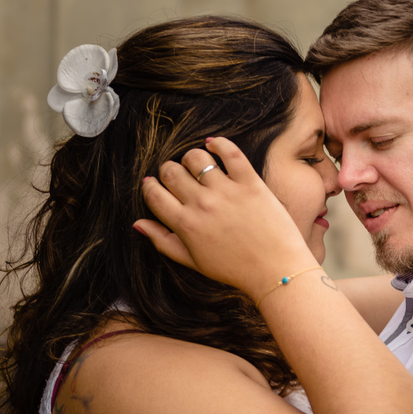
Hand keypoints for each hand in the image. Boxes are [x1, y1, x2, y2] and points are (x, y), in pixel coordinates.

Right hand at [133, 138, 314, 297]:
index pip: (153, 193)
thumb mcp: (192, 261)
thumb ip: (163, 241)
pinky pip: (230, 152)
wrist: (275, 270)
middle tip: (177, 176)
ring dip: (191, 158)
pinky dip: (219, 144)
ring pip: (195, 157)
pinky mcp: (250, 182)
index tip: (155, 185)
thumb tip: (137, 223)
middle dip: (168, 171)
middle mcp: (202, 205)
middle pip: (170, 171)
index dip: (150, 186)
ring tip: (198, 166)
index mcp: (185, 225)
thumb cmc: (233, 268)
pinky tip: (214, 146)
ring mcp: (226, 191)